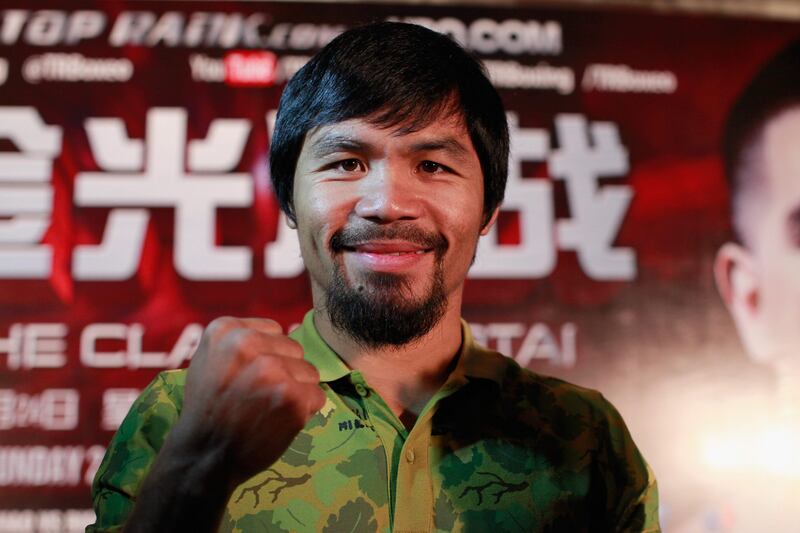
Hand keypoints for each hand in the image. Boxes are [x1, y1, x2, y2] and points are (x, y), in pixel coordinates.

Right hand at [175, 316, 325, 484]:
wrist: (204, 455)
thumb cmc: (208, 409)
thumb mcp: (208, 361)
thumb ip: (239, 341)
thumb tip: (284, 332)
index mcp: (226, 330)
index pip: (275, 331)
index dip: (268, 355)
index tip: (249, 376)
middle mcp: (248, 343)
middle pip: (294, 349)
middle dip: (285, 371)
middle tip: (259, 396)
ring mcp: (272, 370)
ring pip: (309, 372)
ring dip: (296, 391)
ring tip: (269, 409)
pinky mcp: (293, 396)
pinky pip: (318, 396)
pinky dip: (304, 411)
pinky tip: (279, 421)